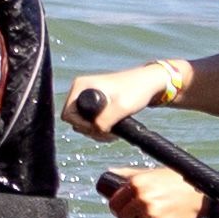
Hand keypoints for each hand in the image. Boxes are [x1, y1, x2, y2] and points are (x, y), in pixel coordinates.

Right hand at [61, 61, 185, 135]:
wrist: (150, 83)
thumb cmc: (137, 90)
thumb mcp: (121, 107)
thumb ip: (104, 121)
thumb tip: (94, 131)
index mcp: (81, 86)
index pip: (68, 113)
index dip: (82, 125)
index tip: (100, 128)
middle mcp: (81, 89)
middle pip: (73, 119)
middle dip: (89, 129)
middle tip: (108, 133)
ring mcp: (88, 95)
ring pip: (82, 121)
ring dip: (95, 130)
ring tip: (113, 133)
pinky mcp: (96, 101)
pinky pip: (90, 119)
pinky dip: (99, 127)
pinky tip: (112, 130)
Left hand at [101, 166, 207, 217]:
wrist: (203, 196)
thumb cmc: (177, 182)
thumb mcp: (152, 173)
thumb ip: (130, 174)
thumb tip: (111, 171)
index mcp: (136, 183)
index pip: (114, 202)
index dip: (117, 207)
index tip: (121, 209)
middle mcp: (141, 197)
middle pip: (122, 216)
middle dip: (129, 216)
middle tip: (138, 214)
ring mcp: (150, 212)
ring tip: (156, 215)